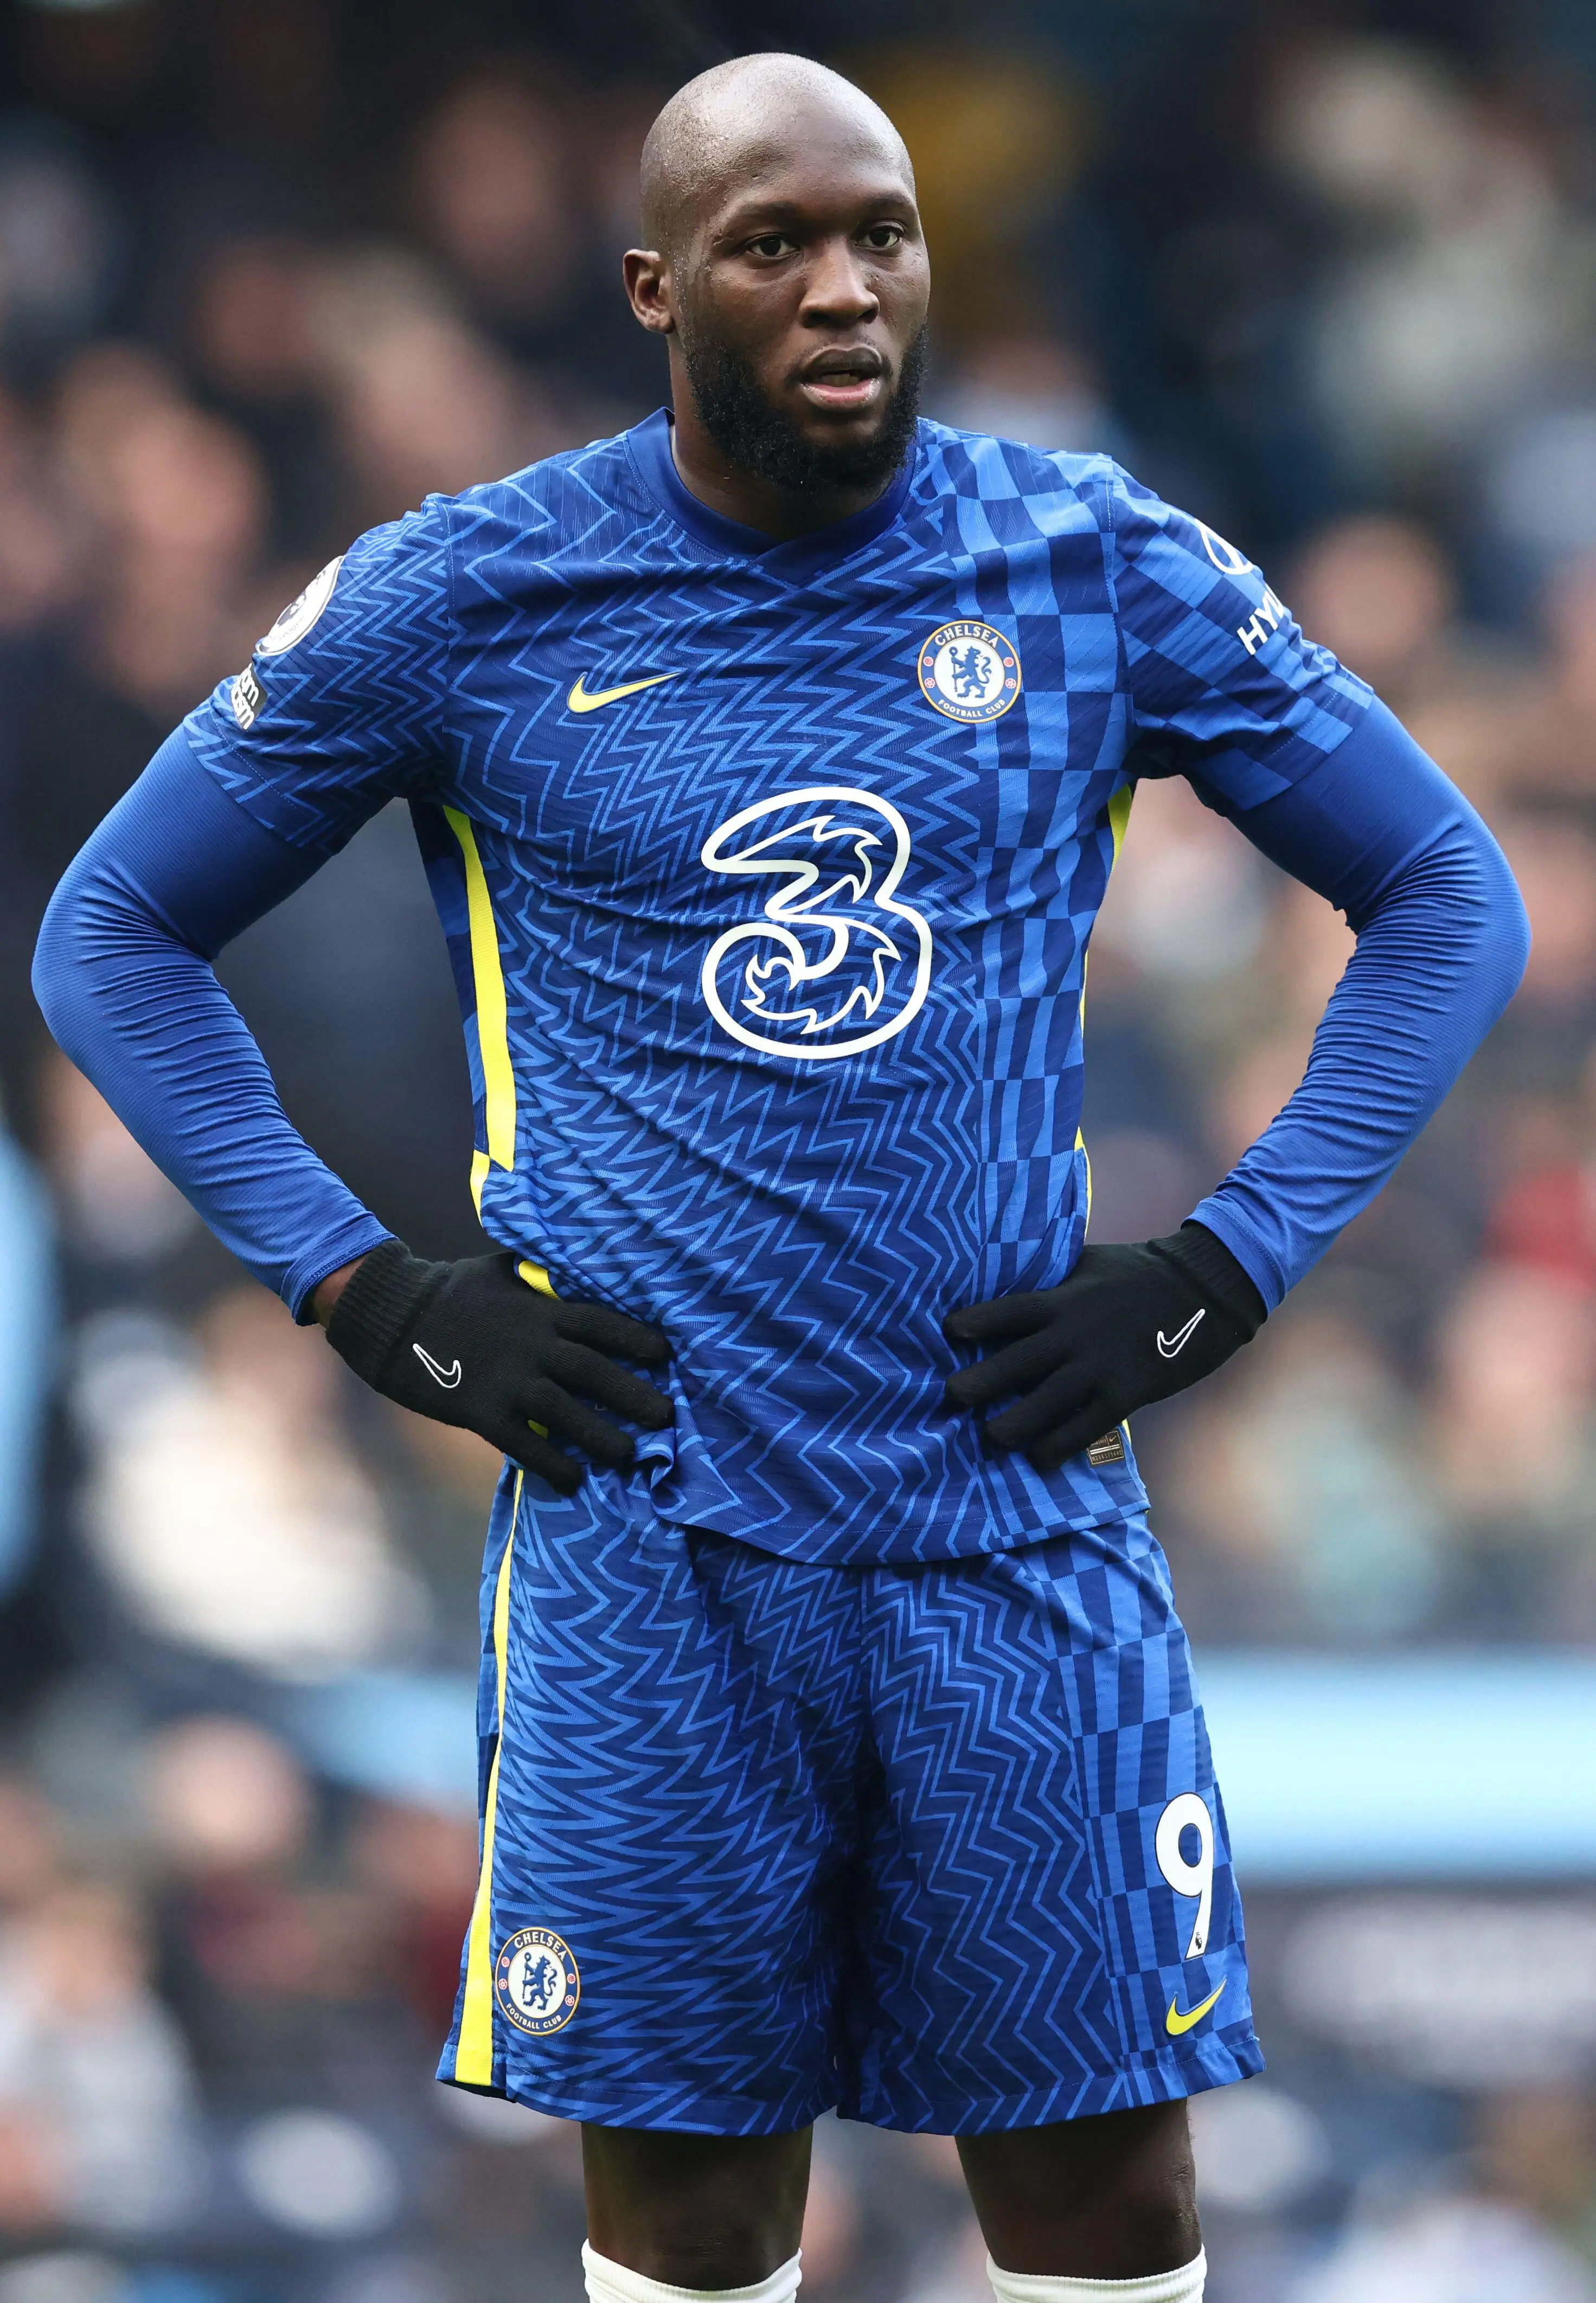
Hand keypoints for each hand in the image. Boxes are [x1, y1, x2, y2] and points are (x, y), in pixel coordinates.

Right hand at [320, 1240, 671, 1494]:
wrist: (391, 1315)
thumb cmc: (448, 1290)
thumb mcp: (498, 1270)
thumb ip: (535, 1273)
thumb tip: (563, 1263)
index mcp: (540, 1310)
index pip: (600, 1323)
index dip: (636, 1338)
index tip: (667, 1354)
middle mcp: (532, 1345)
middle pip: (593, 1371)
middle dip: (633, 1394)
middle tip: (667, 1418)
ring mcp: (507, 1379)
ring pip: (566, 1412)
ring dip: (601, 1435)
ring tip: (631, 1455)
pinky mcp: (480, 1410)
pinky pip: (524, 1443)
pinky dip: (552, 1463)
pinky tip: (575, 1481)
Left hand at [942, 1223, 1264, 1472]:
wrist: (1204, 1288)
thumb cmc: (1140, 1272)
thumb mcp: (1089, 1264)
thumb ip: (1053, 1281)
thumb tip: (1014, 1282)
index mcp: (1060, 1300)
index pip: (1004, 1312)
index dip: (973, 1324)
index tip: (949, 1334)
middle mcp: (1072, 1335)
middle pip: (1013, 1364)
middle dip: (976, 1385)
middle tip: (951, 1399)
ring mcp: (1098, 1367)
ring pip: (1042, 1406)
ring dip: (1009, 1427)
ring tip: (991, 1437)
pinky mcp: (1125, 1394)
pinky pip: (1083, 1429)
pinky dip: (1057, 1447)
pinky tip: (1039, 1460)